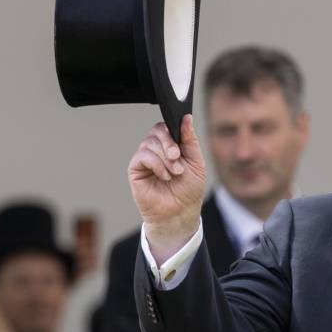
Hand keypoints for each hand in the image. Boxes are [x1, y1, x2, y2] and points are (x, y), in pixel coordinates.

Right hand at [128, 116, 207, 261]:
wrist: (180, 213)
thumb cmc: (188, 190)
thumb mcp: (196, 162)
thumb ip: (190, 140)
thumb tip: (186, 118)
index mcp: (171, 146)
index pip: (167, 126)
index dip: (173, 129)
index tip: (182, 141)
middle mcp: (156, 150)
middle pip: (157, 130)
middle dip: (169, 142)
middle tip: (177, 157)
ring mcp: (145, 159)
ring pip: (149, 142)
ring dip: (165, 157)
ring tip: (174, 172)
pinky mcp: (135, 170)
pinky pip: (142, 156)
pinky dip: (156, 163)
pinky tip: (164, 176)